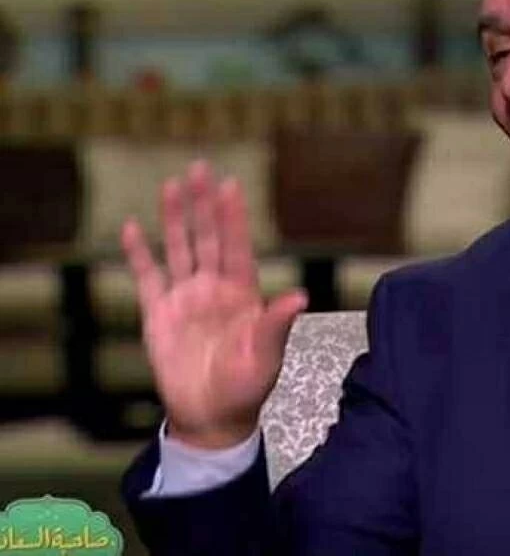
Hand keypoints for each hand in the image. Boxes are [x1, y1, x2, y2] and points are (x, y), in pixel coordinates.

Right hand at [122, 160, 306, 449]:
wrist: (211, 418)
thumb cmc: (246, 387)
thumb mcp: (266, 355)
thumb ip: (277, 324)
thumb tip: (300, 297)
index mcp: (243, 293)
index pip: (236, 246)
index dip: (233, 217)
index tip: (230, 185)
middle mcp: (214, 288)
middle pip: (206, 237)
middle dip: (203, 204)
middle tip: (199, 168)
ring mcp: (185, 299)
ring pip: (179, 249)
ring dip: (175, 218)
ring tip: (171, 185)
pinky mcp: (158, 315)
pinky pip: (148, 277)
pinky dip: (139, 253)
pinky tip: (132, 227)